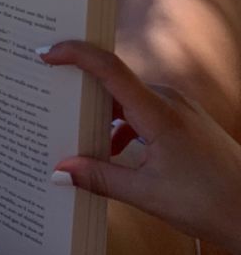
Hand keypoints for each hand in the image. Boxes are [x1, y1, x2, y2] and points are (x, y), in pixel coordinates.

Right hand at [42, 41, 240, 254]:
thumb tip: (59, 171)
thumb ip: (100, 178)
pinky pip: (145, 109)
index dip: (76, 54)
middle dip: (81, 88)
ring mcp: (179, 108)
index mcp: (158, 111)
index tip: (47, 52)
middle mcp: (169, 99)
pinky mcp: (185, 119)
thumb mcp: (147, 195)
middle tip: (51, 93)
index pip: (109, 68)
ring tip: (79, 132)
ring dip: (104, 113)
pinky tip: (115, 151)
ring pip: (129, 98)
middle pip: (114, 80)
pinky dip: (124, 124)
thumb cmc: (208, 202)